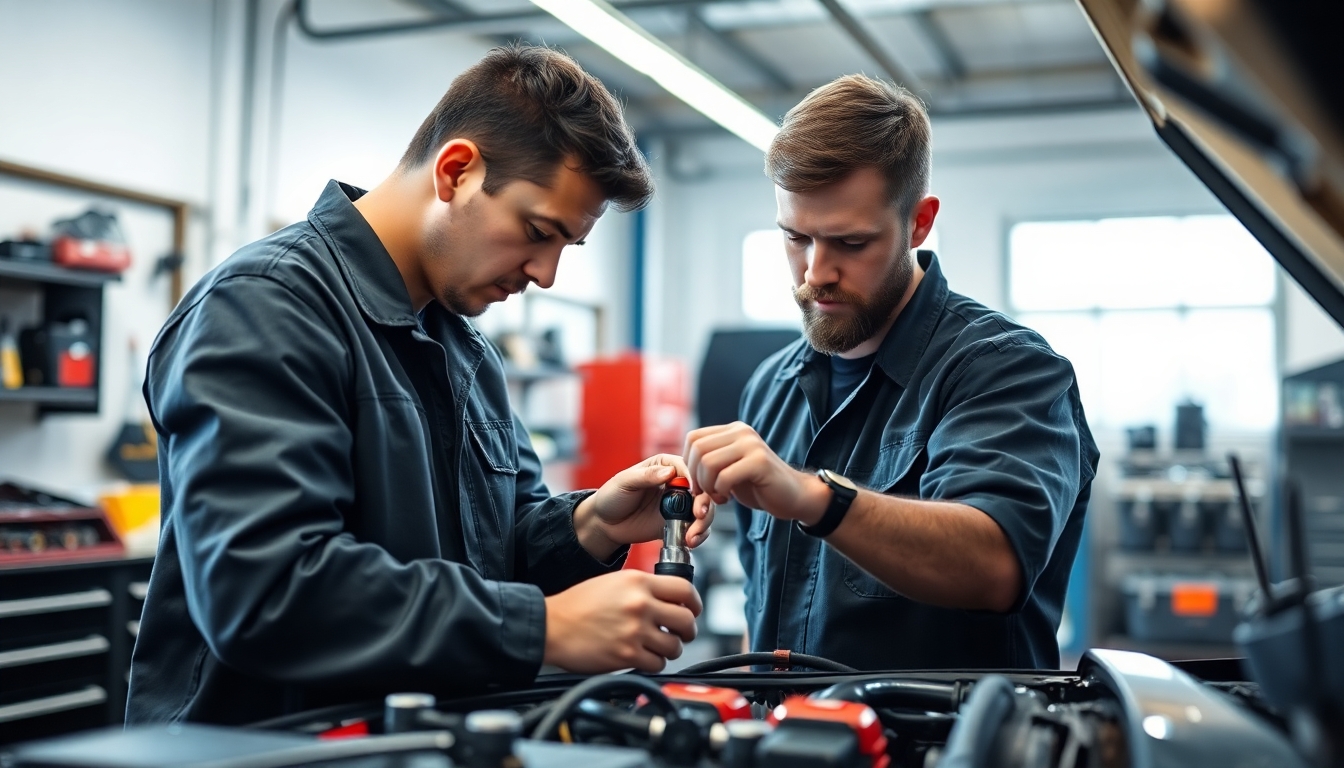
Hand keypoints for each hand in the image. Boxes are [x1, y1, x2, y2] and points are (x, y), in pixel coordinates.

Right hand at [543, 570, 701, 673]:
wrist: (551, 626)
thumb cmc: (577, 605)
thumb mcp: (613, 582)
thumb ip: (642, 588)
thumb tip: (668, 600)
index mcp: (637, 582)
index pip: (685, 590)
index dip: (695, 603)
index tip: (692, 610)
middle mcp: (640, 605)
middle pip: (686, 620)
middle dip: (688, 631)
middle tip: (681, 634)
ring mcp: (635, 631)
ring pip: (675, 646)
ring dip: (670, 649)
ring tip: (657, 647)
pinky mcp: (627, 655)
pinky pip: (658, 664)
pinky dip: (654, 663)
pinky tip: (643, 657)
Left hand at [574, 454, 714, 559]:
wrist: (605, 524)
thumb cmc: (612, 496)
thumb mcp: (625, 481)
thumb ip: (647, 475)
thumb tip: (669, 472)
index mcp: (664, 466)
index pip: (687, 467)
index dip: (694, 478)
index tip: (692, 490)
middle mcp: (676, 484)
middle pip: (702, 489)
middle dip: (704, 503)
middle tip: (699, 515)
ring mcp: (679, 505)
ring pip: (703, 510)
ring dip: (704, 522)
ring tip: (693, 534)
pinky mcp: (679, 523)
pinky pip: (696, 527)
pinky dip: (699, 534)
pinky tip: (691, 540)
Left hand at [683, 422, 828, 524]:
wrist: (794, 497)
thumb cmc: (759, 486)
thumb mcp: (730, 468)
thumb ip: (710, 462)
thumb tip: (681, 468)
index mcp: (733, 430)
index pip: (694, 437)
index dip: (688, 462)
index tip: (697, 482)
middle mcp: (742, 432)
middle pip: (698, 449)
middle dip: (696, 476)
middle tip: (705, 493)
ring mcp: (751, 445)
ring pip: (708, 462)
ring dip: (707, 486)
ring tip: (718, 496)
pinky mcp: (759, 462)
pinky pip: (724, 477)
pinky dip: (720, 492)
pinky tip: (728, 498)